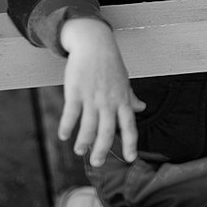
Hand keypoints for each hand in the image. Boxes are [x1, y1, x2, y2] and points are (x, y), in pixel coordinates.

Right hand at [59, 18, 145, 166]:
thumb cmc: (110, 64)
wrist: (94, 43)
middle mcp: (109, 101)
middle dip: (102, 150)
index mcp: (122, 100)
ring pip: (89, 126)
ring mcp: (92, 97)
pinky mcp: (76, 91)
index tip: (131, 159)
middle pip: (107, 131)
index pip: (130, 126)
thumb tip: (142, 107)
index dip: (131, 144)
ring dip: (84, 141)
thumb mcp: (124, 80)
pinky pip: (71, 113)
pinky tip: (63, 135)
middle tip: (97, 163)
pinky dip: (67, 126)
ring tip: (80, 151)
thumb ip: (131, 97)